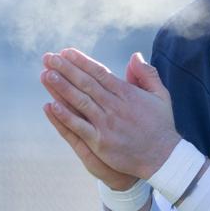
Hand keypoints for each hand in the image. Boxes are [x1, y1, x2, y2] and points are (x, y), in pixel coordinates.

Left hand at [41, 50, 179, 182]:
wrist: (164, 158)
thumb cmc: (162, 126)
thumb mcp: (161, 96)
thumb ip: (147, 74)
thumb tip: (134, 56)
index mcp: (127, 93)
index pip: (99, 73)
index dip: (81, 61)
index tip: (66, 52)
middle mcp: (115, 106)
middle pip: (86, 83)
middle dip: (66, 69)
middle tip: (48, 58)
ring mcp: (107, 124)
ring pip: (80, 101)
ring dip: (62, 87)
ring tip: (46, 74)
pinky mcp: (101, 142)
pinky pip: (80, 126)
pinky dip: (66, 116)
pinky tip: (51, 105)